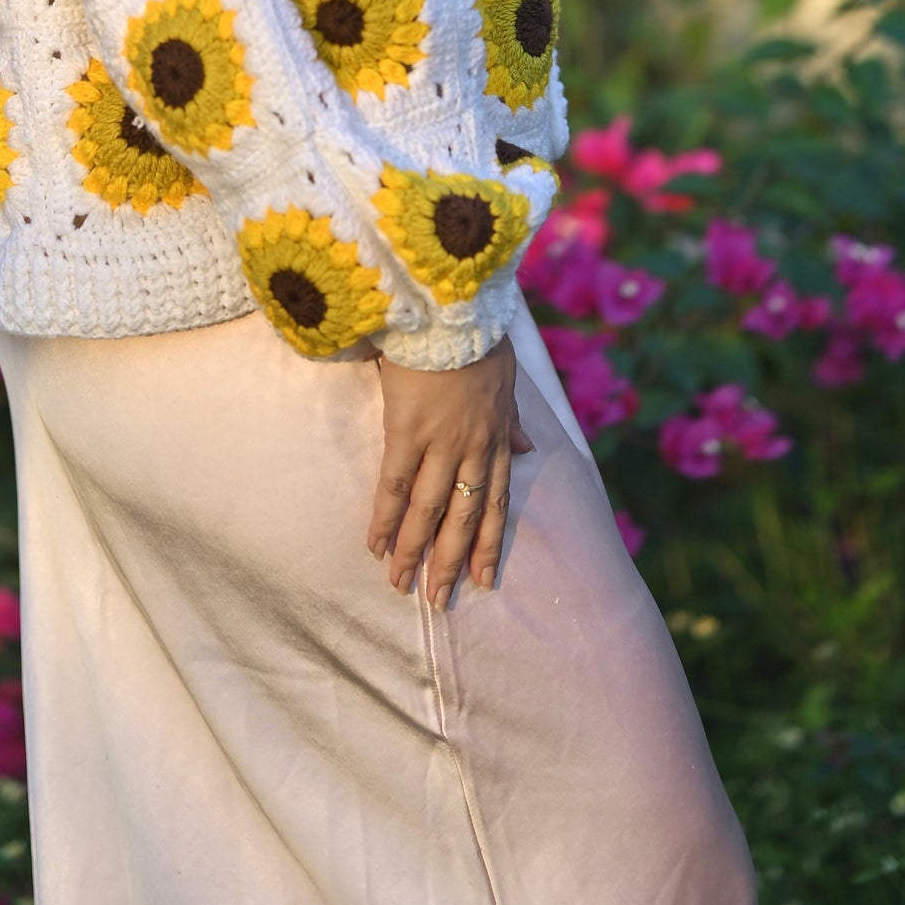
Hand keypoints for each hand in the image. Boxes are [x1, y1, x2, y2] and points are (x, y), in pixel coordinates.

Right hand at [367, 339, 532, 603]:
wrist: (451, 305)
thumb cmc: (477, 333)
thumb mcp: (508, 376)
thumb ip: (514, 416)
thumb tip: (527, 447)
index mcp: (497, 436)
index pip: (496, 502)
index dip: (490, 544)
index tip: (484, 580)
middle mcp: (473, 448)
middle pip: (464, 518)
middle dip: (451, 562)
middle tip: (440, 600)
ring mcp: (441, 443)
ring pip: (429, 510)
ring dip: (416, 552)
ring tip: (402, 586)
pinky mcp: (407, 431)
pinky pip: (394, 484)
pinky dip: (385, 518)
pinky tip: (376, 545)